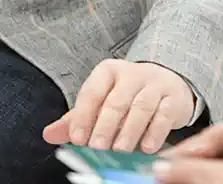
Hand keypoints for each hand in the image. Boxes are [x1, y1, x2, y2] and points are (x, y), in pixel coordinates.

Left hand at [43, 59, 194, 153]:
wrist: (168, 83)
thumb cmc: (127, 96)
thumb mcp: (101, 102)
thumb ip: (77, 118)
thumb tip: (48, 134)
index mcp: (108, 72)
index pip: (92, 91)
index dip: (83, 116)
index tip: (78, 139)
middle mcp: (132, 74)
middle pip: (117, 100)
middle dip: (106, 125)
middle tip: (98, 147)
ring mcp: (155, 84)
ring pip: (141, 106)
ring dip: (130, 130)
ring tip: (120, 150)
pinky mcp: (173, 98)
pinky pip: (165, 114)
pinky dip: (156, 132)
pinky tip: (147, 147)